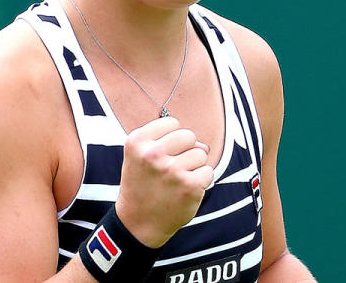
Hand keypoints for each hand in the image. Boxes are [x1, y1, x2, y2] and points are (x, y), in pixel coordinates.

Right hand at [114, 116, 213, 247]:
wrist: (138, 223)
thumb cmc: (142, 185)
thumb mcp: (141, 156)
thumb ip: (168, 141)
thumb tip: (204, 146)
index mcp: (137, 141)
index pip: (172, 123)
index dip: (171, 138)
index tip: (161, 153)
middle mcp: (153, 154)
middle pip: (189, 135)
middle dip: (186, 149)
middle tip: (171, 168)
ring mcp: (172, 170)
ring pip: (201, 154)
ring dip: (194, 166)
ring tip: (176, 181)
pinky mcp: (189, 186)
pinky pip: (208, 171)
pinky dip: (201, 181)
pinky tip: (184, 190)